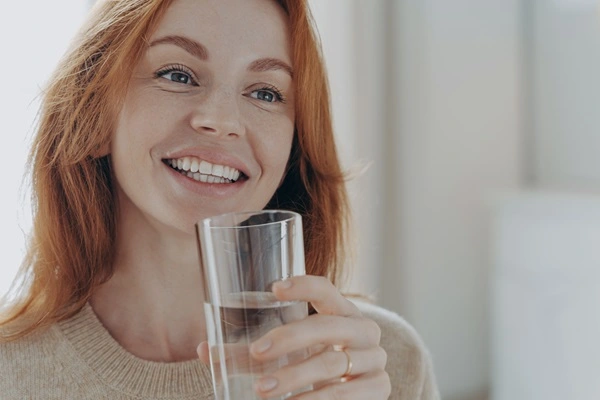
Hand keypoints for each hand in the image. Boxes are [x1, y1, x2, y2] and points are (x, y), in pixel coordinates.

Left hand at [248, 275, 390, 398]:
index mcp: (342, 310)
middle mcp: (363, 330)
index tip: (274, 288)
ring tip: (261, 390)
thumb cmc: (316, 363)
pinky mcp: (379, 388)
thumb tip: (205, 351)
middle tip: (256, 352)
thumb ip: (250, 350)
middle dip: (289, 339)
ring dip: (293, 378)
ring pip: (330, 365)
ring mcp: (374, 359)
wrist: (355, 393)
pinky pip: (344, 395)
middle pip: (326, 327)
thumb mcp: (291, 352)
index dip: (303, 285)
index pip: (326, 289)